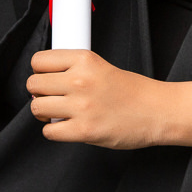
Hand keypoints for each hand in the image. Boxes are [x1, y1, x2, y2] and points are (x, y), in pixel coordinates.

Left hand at [28, 49, 166, 149]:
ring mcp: (81, 106)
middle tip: (53, 96)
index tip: (46, 76)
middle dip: (40, 92)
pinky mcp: (83, 131)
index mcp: (85, 60)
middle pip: (33, 84)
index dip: (40, 70)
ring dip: (45, 112)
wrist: (158, 111)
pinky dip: (55, 131)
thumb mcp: (102, 67)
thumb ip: (74, 69)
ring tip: (61, 112)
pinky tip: (68, 126)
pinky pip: (48, 132)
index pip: (39, 61)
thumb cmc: (134, 91)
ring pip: (36, 108)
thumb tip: (45, 78)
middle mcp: (81, 80)